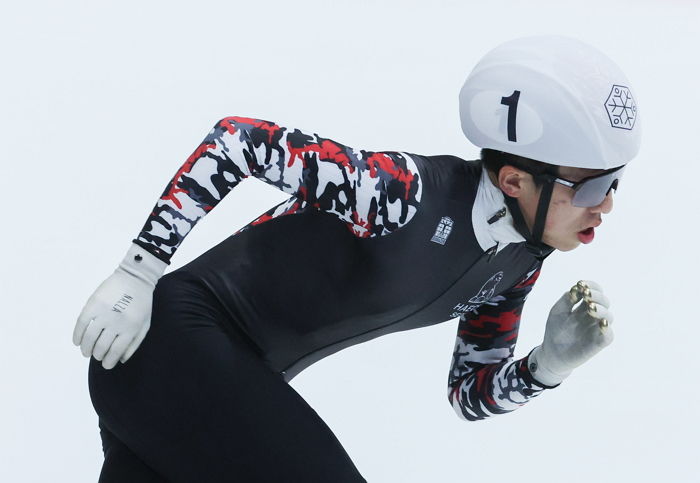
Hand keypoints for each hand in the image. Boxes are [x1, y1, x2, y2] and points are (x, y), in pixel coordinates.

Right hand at [73, 243, 167, 368]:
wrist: (135, 278)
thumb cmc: (142, 303)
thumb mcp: (145, 324)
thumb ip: (134, 343)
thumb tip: (120, 360)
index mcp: (131, 328)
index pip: (115, 352)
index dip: (109, 362)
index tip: (106, 365)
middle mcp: (116, 322)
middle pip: (101, 347)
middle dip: (97, 355)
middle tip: (96, 356)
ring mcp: (104, 313)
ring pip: (89, 338)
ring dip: (86, 349)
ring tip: (86, 352)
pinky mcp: (93, 304)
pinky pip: (81, 324)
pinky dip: (77, 335)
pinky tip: (77, 342)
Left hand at [528, 280, 614, 385]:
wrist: (551, 353)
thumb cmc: (556, 330)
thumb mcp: (557, 311)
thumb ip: (566, 300)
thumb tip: (576, 288)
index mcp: (584, 306)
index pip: (594, 291)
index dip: (591, 286)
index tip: (581, 284)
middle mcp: (593, 316)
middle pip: (603, 301)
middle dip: (596, 296)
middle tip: (586, 294)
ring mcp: (597, 329)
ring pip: (608, 316)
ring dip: (601, 309)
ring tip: (590, 307)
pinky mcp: (598, 342)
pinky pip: (609, 335)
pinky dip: (607, 328)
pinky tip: (602, 323)